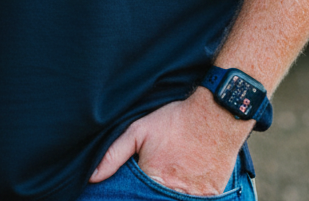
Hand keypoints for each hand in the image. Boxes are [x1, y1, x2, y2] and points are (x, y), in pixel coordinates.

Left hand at [89, 90, 248, 195]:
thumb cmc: (175, 121)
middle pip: (157, 199)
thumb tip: (93, 176)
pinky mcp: (212, 196)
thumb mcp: (139, 130)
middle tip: (160, 173)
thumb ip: (114, 154)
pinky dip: (191, 195)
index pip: (137, 197)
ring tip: (176, 173)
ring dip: (172, 193)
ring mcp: (195, 197)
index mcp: (152, 179)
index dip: (137, 192)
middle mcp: (173, 193)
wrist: (215, 115)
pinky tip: (189, 179)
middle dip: (153, 193)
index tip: (140, 184)